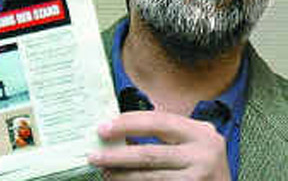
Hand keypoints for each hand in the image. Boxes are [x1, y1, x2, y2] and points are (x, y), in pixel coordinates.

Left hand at [89, 111, 230, 179]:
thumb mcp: (192, 138)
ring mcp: (199, 179)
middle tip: (94, 155)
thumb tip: (119, 126)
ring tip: (104, 172)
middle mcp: (202, 156)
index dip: (127, 124)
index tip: (103, 128)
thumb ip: (165, 130)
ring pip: (151, 178)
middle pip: (150, 154)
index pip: (156, 122)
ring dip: (123, 176)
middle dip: (118, 155)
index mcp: (200, 133)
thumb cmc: (202, 160)